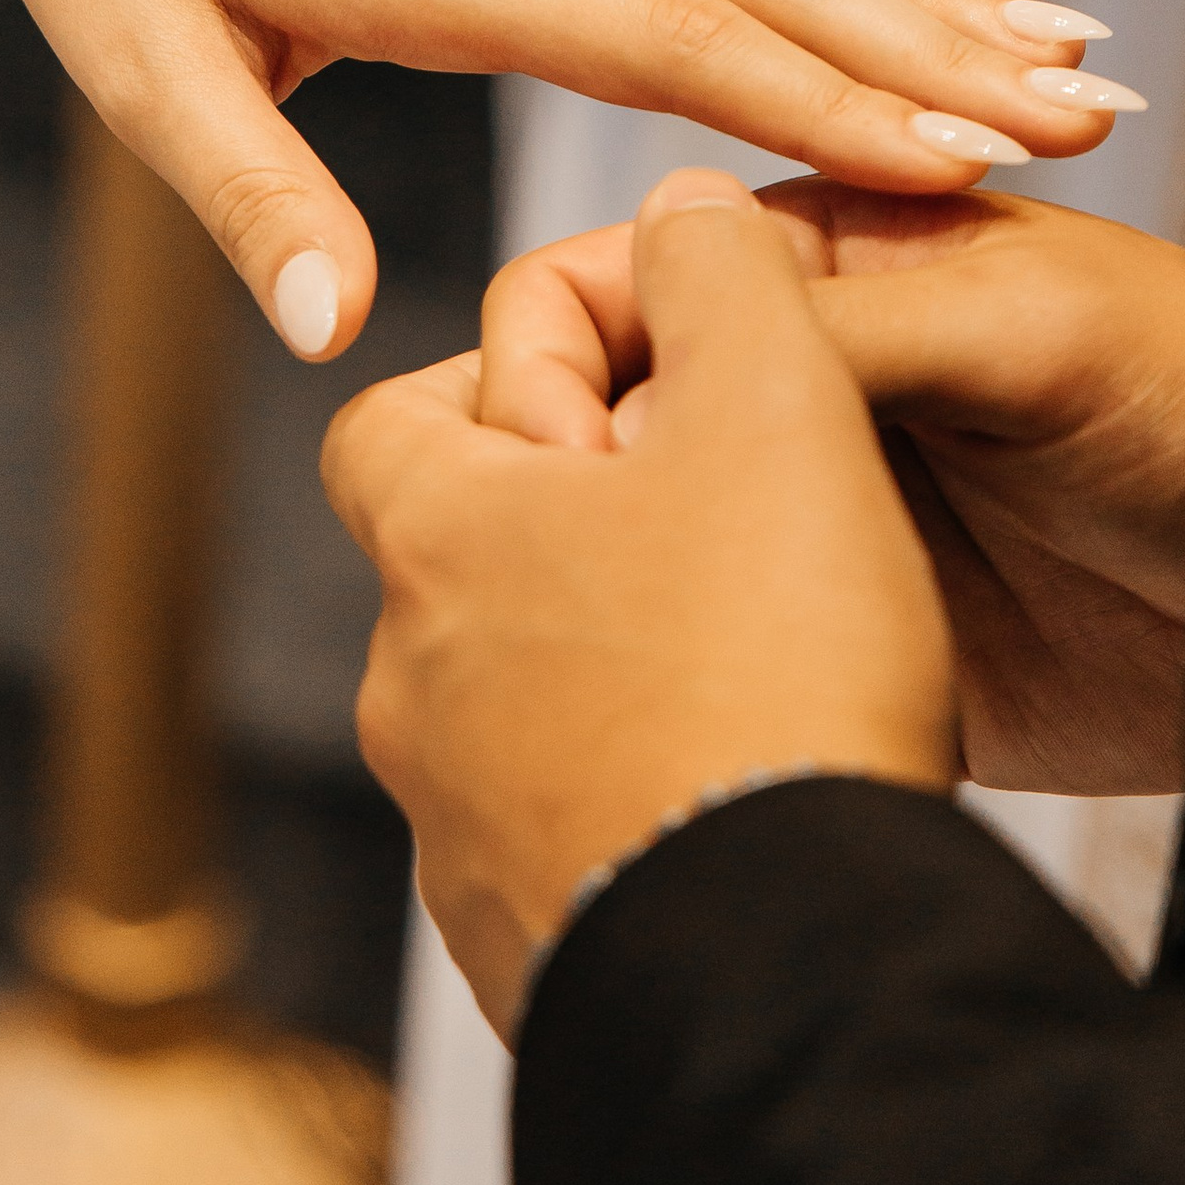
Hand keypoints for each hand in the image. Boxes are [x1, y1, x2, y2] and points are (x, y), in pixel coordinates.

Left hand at [325, 171, 956, 1038]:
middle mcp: (413, 691)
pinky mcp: (530, 955)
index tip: (625, 391)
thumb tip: (676, 208)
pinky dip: (637, 795)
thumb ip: (718, 265)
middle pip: (466, 563)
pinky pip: (566, 837)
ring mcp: (460, 840)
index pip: (391, 419)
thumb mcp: (773, 397)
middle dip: (578, 528)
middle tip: (720, 518)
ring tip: (755, 654)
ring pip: (518, 704)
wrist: (792, 976)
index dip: (501, 380)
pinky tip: (747, 782)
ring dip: (611, 663)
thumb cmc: (772, 667)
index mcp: (440, 542)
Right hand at [481, 182, 1184, 794]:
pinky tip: (669, 706)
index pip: (611, 277)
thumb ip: (834, 327)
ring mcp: (801, 521)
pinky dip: (656, 681)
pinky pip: (702, 657)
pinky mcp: (837, 645)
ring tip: (604, 650)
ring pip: (623, 545)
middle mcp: (785, 387)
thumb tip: (648, 366)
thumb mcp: (1016, 318)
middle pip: (589, 419)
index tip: (564, 455)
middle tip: (570, 567)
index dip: (555, 357)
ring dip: (590, 589)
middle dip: (545, 483)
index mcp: (810, 266)